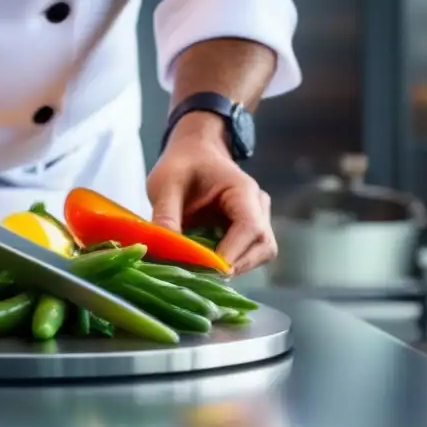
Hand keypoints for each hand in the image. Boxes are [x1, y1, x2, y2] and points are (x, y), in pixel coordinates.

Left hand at [147, 112, 276, 274]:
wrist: (195, 152)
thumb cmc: (183, 164)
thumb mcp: (166, 184)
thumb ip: (165, 215)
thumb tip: (163, 251)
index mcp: (243, 191)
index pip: (250, 227)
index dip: (232, 253)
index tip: (207, 270)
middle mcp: (258, 206)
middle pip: (264, 246)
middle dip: (236, 265)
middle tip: (201, 275)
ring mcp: (258, 219)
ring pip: (260, 254)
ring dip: (234, 267)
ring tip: (201, 269)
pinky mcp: (248, 231)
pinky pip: (247, 254)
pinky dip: (229, 263)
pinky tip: (204, 263)